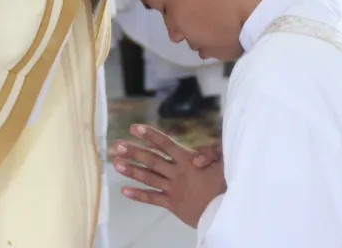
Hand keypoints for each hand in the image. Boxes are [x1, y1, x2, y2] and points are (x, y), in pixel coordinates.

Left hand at [112, 124, 226, 227]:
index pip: (166, 144)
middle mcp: (177, 173)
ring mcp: (173, 189)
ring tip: (116, 164)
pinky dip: (138, 195)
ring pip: (148, 178)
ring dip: (132, 170)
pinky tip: (124, 191)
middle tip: (117, 145)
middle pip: (151, 160)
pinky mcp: (172, 204)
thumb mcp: (223, 164)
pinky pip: (152, 199)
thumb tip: (196, 157)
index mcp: (188, 161)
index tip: (135, 128)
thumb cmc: (225, 186)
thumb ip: (211, 153)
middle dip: (134, 151)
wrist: (224, 213)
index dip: (150, 135)